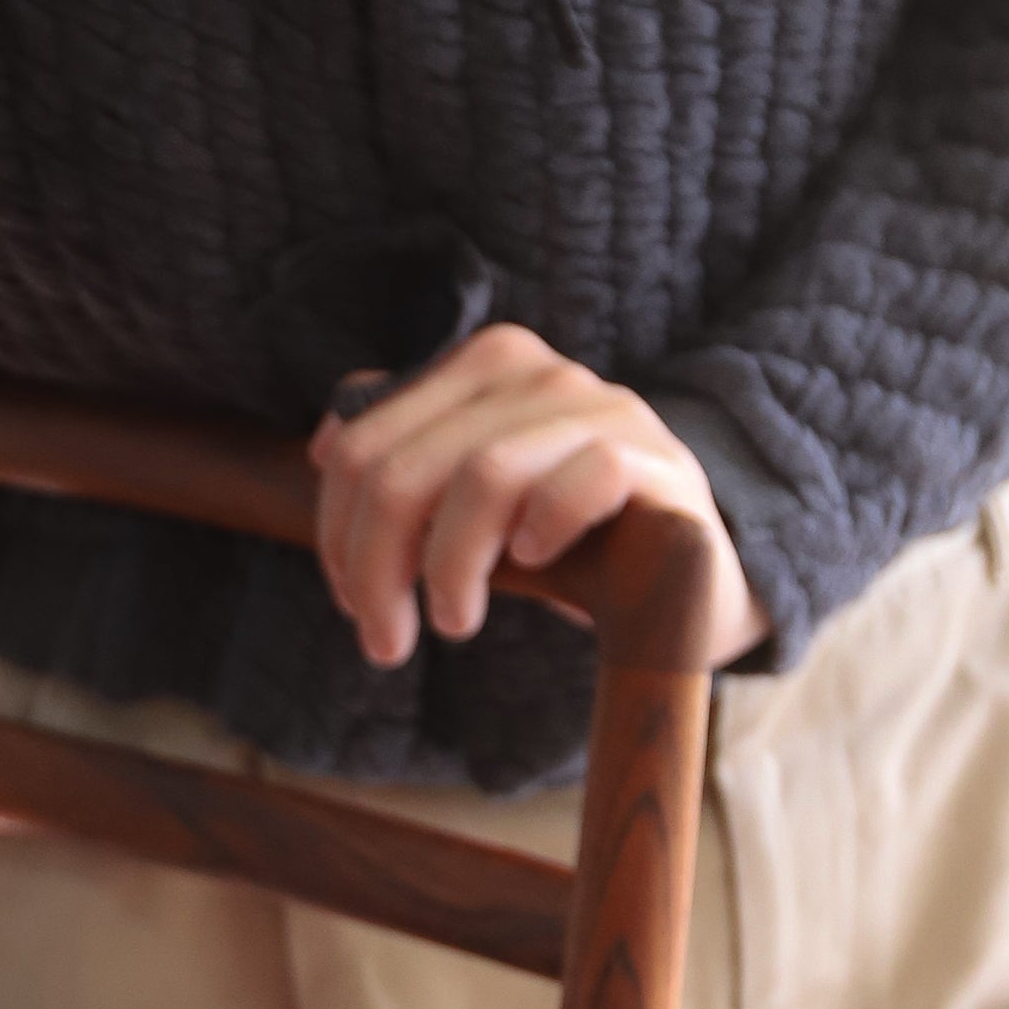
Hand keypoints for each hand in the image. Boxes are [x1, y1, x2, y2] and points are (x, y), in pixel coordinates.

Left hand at [310, 326, 770, 672]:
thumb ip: (405, 459)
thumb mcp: (472, 499)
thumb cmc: (562, 541)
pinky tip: (533, 564)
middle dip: (376, 568)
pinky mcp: (657, 460)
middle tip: (384, 639)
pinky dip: (543, 529)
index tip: (352, 602)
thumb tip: (325, 448)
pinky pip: (584, 478)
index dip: (337, 535)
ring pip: (483, 476)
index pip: (362, 446)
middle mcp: (540, 374)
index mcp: (481, 369)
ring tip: (453, 623)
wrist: (684, 576)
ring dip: (450, 568)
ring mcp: (604, 409)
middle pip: (405, 470)